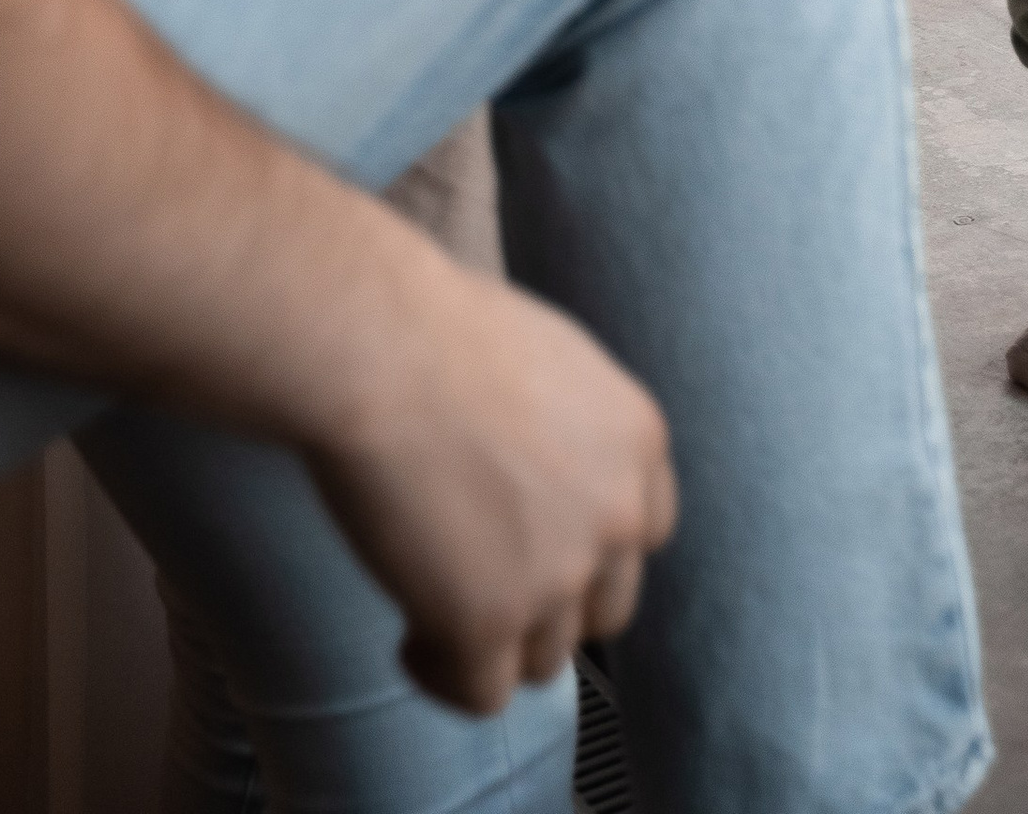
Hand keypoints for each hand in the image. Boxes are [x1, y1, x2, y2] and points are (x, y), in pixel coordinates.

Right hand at [308, 258, 677, 714]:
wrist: (383, 349)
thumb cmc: (440, 332)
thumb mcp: (550, 363)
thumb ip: (573, 433)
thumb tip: (545, 480)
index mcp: (640, 441)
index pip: (645, 533)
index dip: (590, 547)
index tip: (535, 542)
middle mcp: (618, 514)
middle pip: (604, 608)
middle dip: (549, 605)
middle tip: (481, 580)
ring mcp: (559, 575)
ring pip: (545, 658)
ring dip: (495, 642)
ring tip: (432, 605)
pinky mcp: (488, 622)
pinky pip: (482, 694)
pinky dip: (446, 676)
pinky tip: (409, 635)